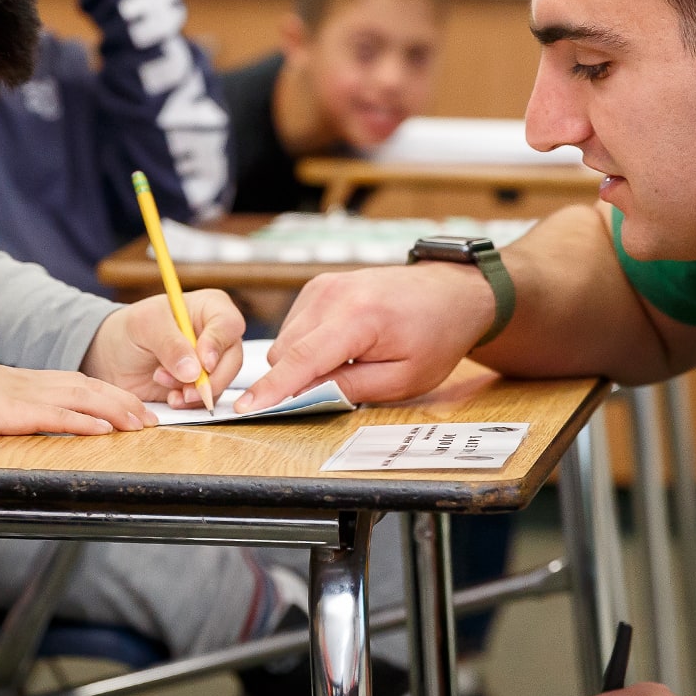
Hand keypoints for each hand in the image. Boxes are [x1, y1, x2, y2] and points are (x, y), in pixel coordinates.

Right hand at [0, 349, 149, 435]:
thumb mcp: (4, 398)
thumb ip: (27, 406)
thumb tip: (47, 420)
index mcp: (38, 381)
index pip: (87, 384)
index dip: (117, 395)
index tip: (140, 409)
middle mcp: (41, 384)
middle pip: (94, 389)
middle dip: (127, 403)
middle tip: (154, 419)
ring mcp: (31, 396)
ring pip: (84, 399)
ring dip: (116, 411)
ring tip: (140, 424)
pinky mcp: (18, 412)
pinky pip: (57, 416)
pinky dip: (84, 422)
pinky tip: (104, 430)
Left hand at [82, 290, 243, 407]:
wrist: (114, 356)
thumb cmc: (132, 328)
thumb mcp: (146, 326)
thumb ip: (170, 344)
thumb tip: (194, 371)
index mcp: (210, 308)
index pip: (229, 325)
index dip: (218, 346)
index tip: (203, 364)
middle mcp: (217, 336)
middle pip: (232, 360)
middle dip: (208, 378)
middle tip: (184, 388)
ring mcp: (213, 363)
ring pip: (222, 383)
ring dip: (194, 391)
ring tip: (161, 380)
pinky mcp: (202, 386)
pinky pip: (208, 400)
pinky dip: (189, 403)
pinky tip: (170, 397)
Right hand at [235, 263, 493, 412]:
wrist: (450, 293)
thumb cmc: (434, 336)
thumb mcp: (403, 379)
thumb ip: (350, 388)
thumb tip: (305, 397)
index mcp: (358, 317)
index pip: (302, 359)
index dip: (272, 389)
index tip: (245, 409)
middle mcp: (332, 294)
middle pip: (286, 352)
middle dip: (297, 381)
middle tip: (335, 392)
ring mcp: (322, 286)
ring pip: (286, 342)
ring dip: (303, 364)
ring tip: (349, 363)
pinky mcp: (318, 287)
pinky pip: (295, 328)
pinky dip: (308, 346)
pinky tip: (341, 348)